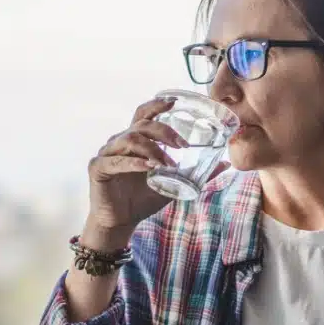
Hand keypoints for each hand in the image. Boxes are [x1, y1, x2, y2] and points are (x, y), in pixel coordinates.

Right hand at [81, 96, 189, 246]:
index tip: (175, 101)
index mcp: (135, 141)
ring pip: (130, 139)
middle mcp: (119, 142)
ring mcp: (107, 154)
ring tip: (167, 164)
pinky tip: (148, 167)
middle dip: (164, 131)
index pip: (144, 115)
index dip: (157, 105)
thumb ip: (197, 173)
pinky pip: (116, 161)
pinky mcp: (98, 168)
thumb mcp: (174, 184)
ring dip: (152, 149)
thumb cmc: (143, 200)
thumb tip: (225, 163)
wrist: (120, 222)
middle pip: (141, 124)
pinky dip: (134, 162)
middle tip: (183, 144)